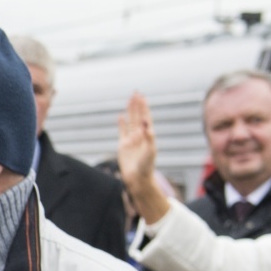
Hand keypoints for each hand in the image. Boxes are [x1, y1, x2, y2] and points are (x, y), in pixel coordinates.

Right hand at [116, 94, 172, 226]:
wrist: (138, 179)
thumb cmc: (146, 166)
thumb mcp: (150, 151)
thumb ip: (148, 136)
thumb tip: (146, 122)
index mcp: (147, 135)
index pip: (145, 117)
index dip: (144, 107)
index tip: (142, 96)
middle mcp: (140, 135)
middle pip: (138, 116)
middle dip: (137, 104)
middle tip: (136, 92)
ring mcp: (131, 139)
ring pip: (130, 121)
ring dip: (130, 110)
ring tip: (130, 99)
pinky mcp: (123, 145)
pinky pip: (122, 131)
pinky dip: (121, 123)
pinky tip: (120, 116)